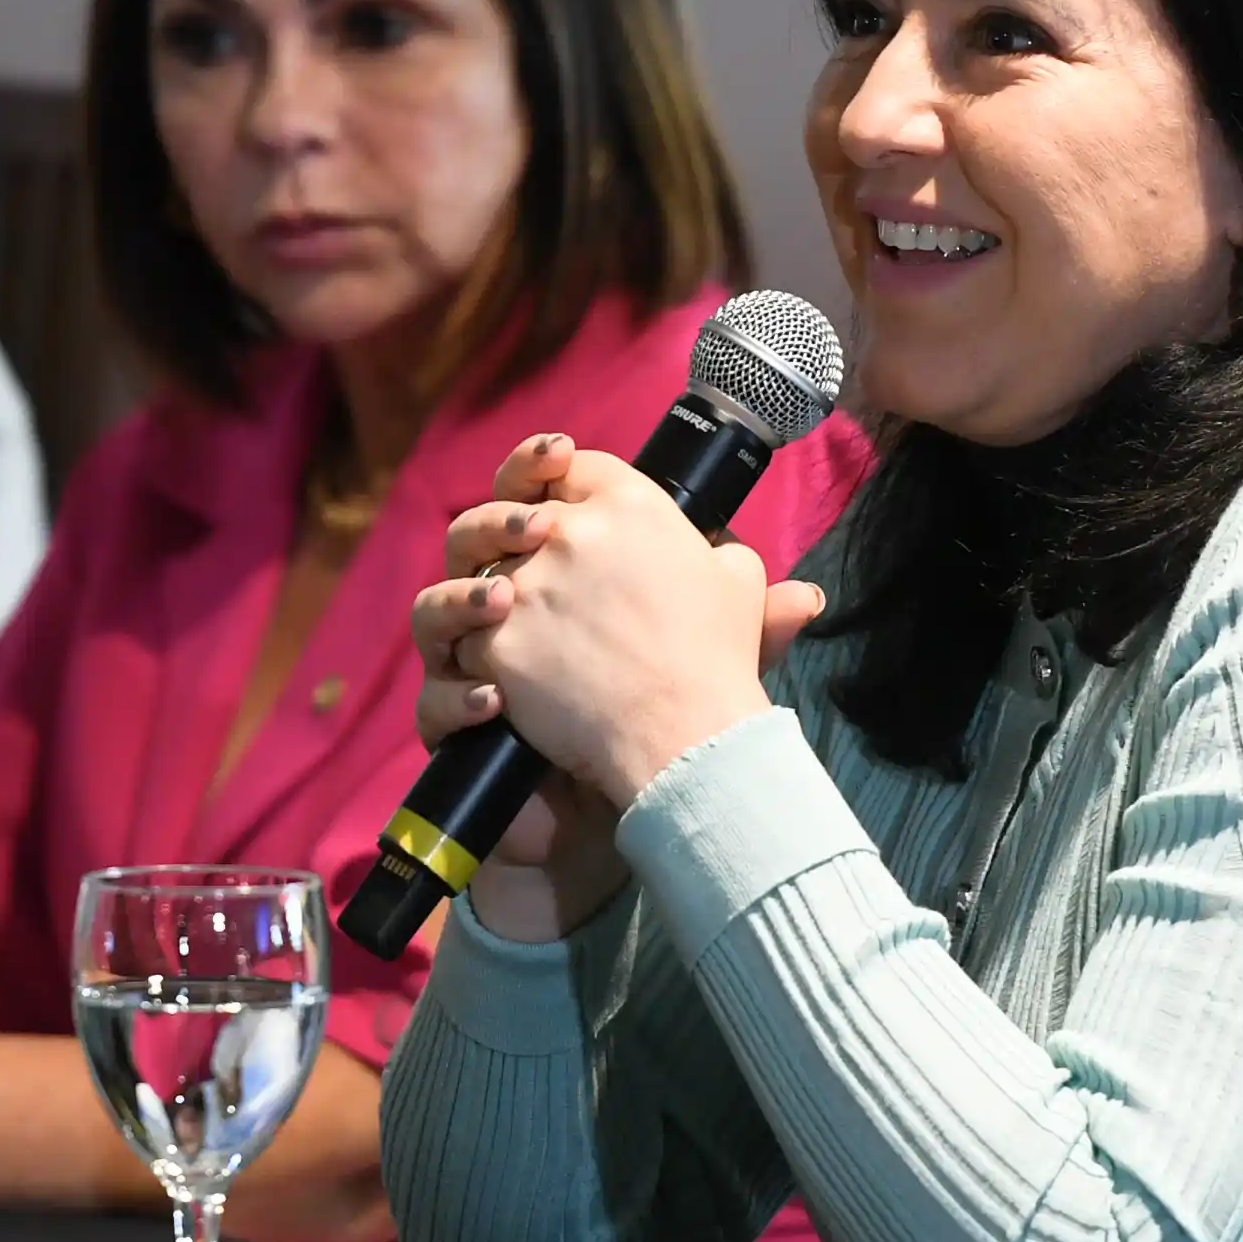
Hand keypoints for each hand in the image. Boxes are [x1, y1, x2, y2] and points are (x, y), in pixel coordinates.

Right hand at [408, 433, 825, 931]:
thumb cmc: (672, 700)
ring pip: (433, 612)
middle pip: (469, 538)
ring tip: (500, 604)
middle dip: (493, 520)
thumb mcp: (722, 647)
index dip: (534, 465)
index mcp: (566, 564)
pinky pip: (435, 703)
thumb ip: (753, 611)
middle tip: (535, 529)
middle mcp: (512, 603)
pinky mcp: (465, 724)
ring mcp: (478, 663)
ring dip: (459, 599)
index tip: (559, 454)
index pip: (532, 492)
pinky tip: (495, 700)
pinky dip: (457, 698)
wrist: (640, 788)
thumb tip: (809, 595)